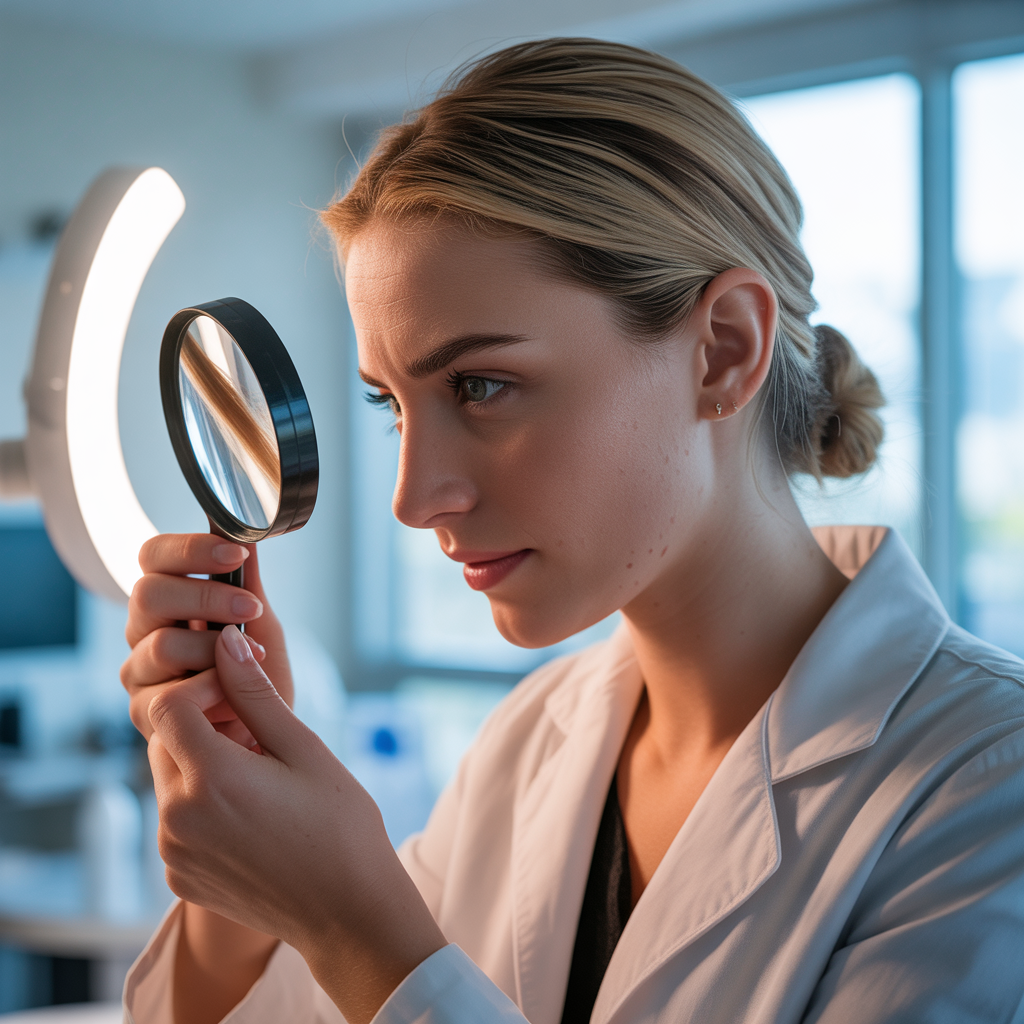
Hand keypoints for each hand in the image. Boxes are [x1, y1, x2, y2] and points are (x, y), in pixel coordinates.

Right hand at [121, 534, 292, 744]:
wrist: (268, 736)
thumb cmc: (260, 677)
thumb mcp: (262, 623)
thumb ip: (249, 583)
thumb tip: (250, 537)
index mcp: (169, 600)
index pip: (154, 557)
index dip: (190, 550)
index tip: (236, 553)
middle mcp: (145, 631)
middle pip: (147, 593)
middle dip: (207, 596)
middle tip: (250, 608)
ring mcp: (140, 672)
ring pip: (158, 644)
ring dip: (213, 647)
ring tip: (252, 655)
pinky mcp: (143, 713)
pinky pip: (166, 693)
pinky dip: (209, 688)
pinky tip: (233, 691)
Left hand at [148, 626, 446, 1023]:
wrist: (348, 913)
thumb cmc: (339, 827)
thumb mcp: (304, 749)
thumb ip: (256, 695)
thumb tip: (227, 642)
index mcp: (211, 779)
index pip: (168, 706)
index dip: (200, 688)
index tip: (239, 695)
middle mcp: (177, 817)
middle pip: (163, 741)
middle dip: (200, 723)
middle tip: (254, 732)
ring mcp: (173, 852)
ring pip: (167, 780)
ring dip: (199, 763)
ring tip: (256, 773)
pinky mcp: (179, 877)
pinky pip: (175, 820)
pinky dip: (200, 804)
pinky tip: (249, 812)